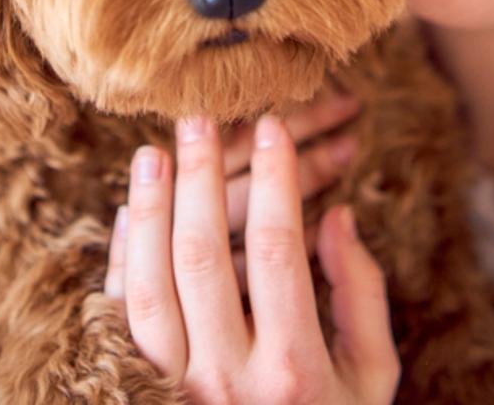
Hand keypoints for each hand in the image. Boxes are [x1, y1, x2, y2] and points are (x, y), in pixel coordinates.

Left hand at [103, 113, 400, 404]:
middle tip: (199, 117)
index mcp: (292, 369)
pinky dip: (122, 260)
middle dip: (200, 176)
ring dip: (149, 211)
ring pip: (149, 285)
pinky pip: (121, 319)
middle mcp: (227, 380)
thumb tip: (336, 216)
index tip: (272, 126)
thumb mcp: (372, 378)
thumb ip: (361, 297)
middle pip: (203, 256)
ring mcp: (175, 391)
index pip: (276, 250)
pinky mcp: (141, 394)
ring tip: (155, 151)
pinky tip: (129, 212)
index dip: (274, 180)